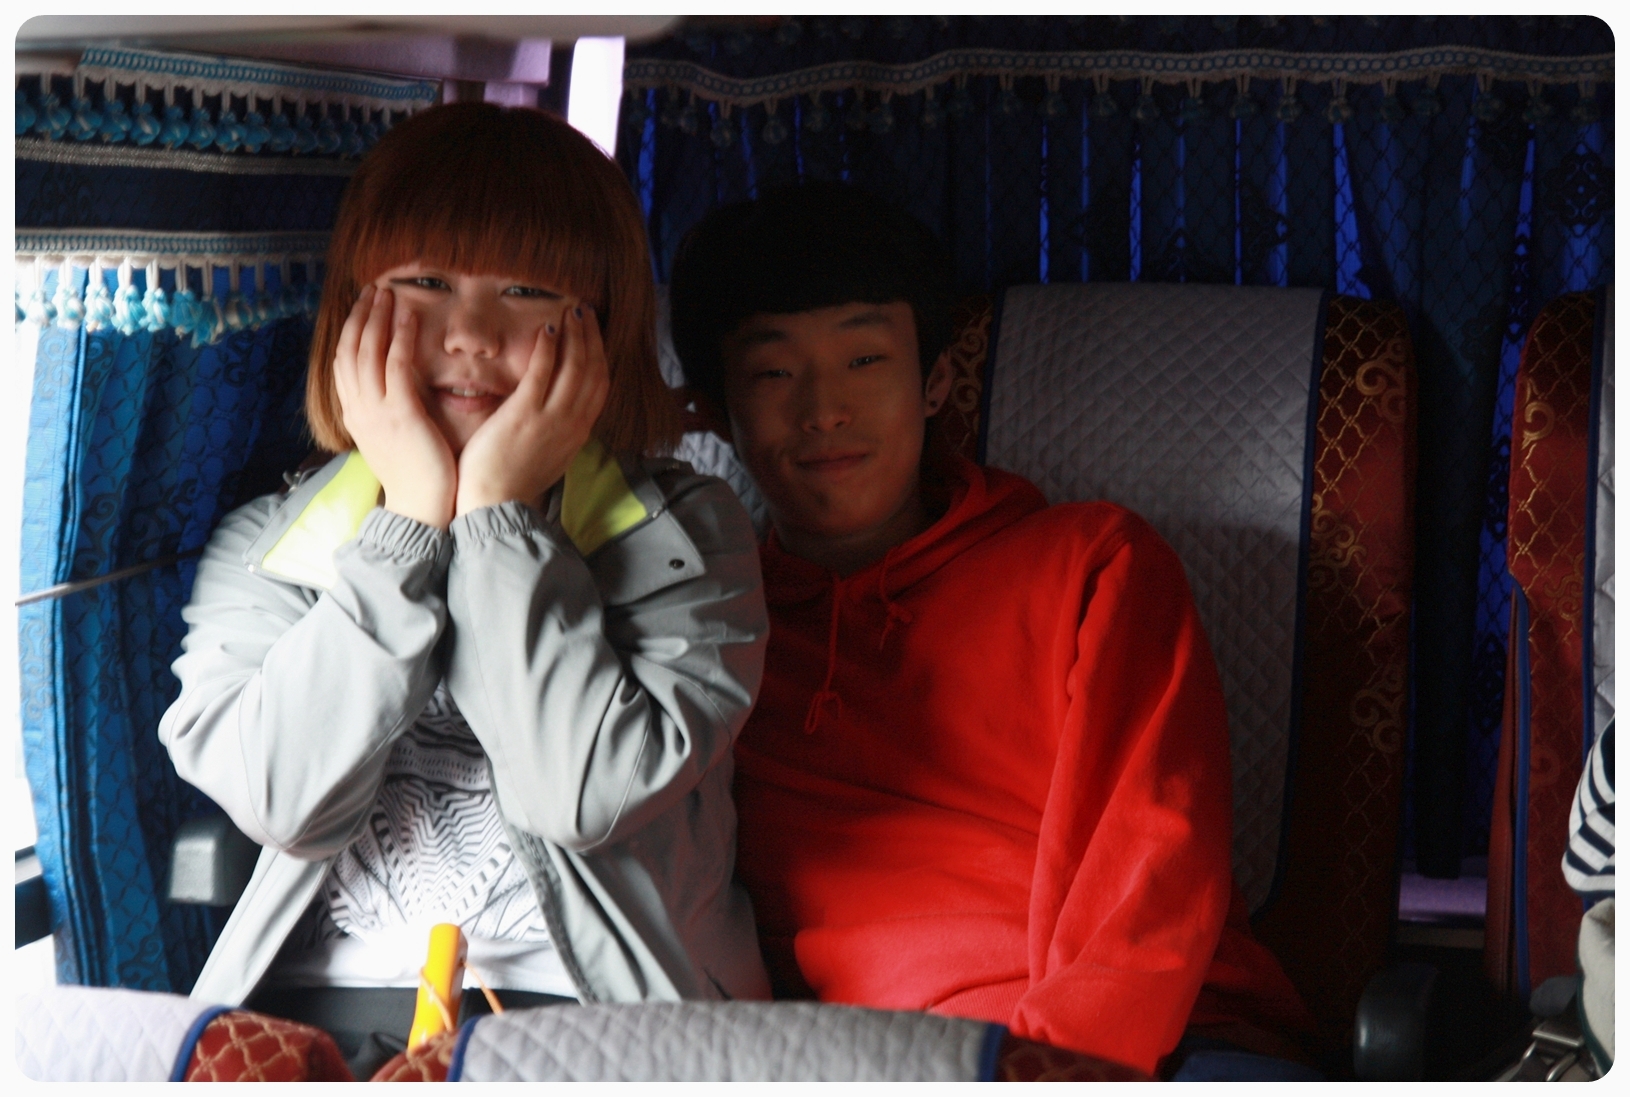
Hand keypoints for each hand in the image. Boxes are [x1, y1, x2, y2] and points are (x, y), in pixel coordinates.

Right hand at [333, 286, 456, 529]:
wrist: (420, 510)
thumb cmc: (415, 477)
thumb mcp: (391, 439)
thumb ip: (388, 412)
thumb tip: (396, 392)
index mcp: (355, 415)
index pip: (344, 364)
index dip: (351, 333)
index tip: (361, 309)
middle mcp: (359, 409)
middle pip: (350, 351)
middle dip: (359, 316)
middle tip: (371, 290)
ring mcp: (376, 411)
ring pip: (367, 352)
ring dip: (376, 318)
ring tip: (385, 293)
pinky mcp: (400, 414)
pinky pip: (396, 366)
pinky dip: (399, 338)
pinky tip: (408, 318)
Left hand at [455, 301, 609, 516]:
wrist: (495, 504)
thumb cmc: (513, 482)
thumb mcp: (549, 457)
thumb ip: (558, 432)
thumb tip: (559, 413)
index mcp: (578, 433)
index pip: (600, 386)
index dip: (599, 354)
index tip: (593, 333)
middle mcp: (572, 423)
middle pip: (593, 371)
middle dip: (592, 337)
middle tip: (585, 311)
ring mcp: (551, 419)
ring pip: (575, 367)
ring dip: (576, 334)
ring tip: (571, 310)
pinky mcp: (525, 415)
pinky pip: (543, 373)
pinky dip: (549, 347)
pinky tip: (547, 327)